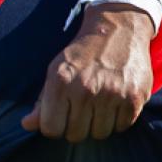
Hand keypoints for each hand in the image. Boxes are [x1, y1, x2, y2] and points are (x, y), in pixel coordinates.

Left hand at [21, 4, 153, 141]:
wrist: (119, 27)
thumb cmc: (83, 52)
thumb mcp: (56, 69)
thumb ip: (42, 100)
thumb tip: (27, 125)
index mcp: (61, 81)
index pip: (51, 129)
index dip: (56, 125)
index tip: (62, 115)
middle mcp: (85, 89)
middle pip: (76, 135)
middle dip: (78, 125)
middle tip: (84, 106)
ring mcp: (112, 94)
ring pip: (100, 134)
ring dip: (99, 123)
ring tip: (101, 102)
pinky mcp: (134, 97)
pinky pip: (122, 127)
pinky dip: (119, 118)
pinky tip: (116, 100)